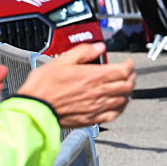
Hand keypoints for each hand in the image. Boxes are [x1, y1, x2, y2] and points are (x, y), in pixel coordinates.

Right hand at [17, 43, 135, 126]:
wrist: (35, 108)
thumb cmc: (44, 86)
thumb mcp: (62, 60)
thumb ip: (83, 52)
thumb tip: (98, 47)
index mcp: (94, 76)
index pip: (123, 71)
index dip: (129, 65)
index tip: (128, 62)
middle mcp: (99, 92)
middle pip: (127, 85)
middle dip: (131, 77)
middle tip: (129, 73)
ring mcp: (97, 107)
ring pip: (123, 100)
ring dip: (128, 92)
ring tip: (126, 87)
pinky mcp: (92, 118)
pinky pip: (114, 115)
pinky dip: (120, 108)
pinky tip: (119, 105)